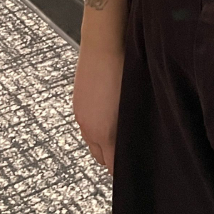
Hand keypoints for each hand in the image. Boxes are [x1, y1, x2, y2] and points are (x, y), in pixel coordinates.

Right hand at [72, 41, 124, 173]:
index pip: (112, 167)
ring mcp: (80, 115)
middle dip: (112, 159)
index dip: (123, 170)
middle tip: (129, 152)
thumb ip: (131, 128)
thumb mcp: (133, 103)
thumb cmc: (124, 68)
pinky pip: (86, 125)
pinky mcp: (78, 103)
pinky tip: (109, 114)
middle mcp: (88, 128)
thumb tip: (135, 141)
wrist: (104, 43)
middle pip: (100, 158)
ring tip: (120, 132)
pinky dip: (95, 126)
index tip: (133, 169)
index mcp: (104, 132)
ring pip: (91, 142)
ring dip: (103, 143)